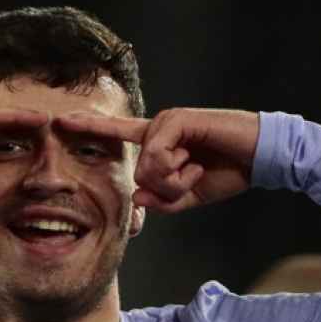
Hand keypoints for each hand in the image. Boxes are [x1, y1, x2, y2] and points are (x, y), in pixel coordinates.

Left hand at [55, 108, 260, 211]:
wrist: (260, 157)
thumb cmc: (229, 172)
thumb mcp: (190, 195)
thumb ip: (162, 200)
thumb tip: (136, 198)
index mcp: (158, 143)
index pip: (117, 133)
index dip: (90, 127)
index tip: (60, 120)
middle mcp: (158, 129)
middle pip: (138, 172)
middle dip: (165, 189)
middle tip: (192, 177)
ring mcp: (166, 122)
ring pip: (145, 167)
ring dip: (173, 180)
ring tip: (198, 167)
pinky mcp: (177, 120)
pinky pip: (156, 155)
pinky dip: (176, 169)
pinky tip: (196, 162)